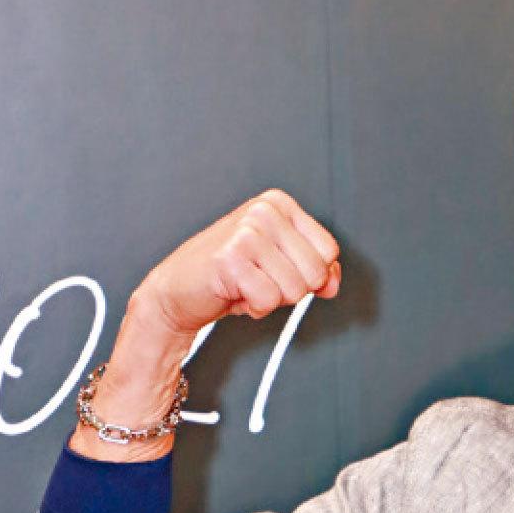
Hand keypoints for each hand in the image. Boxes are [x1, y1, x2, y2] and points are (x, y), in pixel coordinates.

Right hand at [135, 186, 340, 335]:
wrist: (179, 290)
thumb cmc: (231, 275)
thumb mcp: (281, 265)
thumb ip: (316, 269)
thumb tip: (333, 282)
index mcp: (279, 204)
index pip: (329, 250)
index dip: (311, 274)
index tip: (280, 270)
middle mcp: (264, 211)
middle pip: (316, 272)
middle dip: (291, 289)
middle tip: (260, 280)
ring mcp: (246, 232)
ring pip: (295, 290)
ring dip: (271, 299)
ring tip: (246, 285)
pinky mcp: (231, 259)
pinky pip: (269, 301)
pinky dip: (255, 308)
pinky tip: (235, 292)